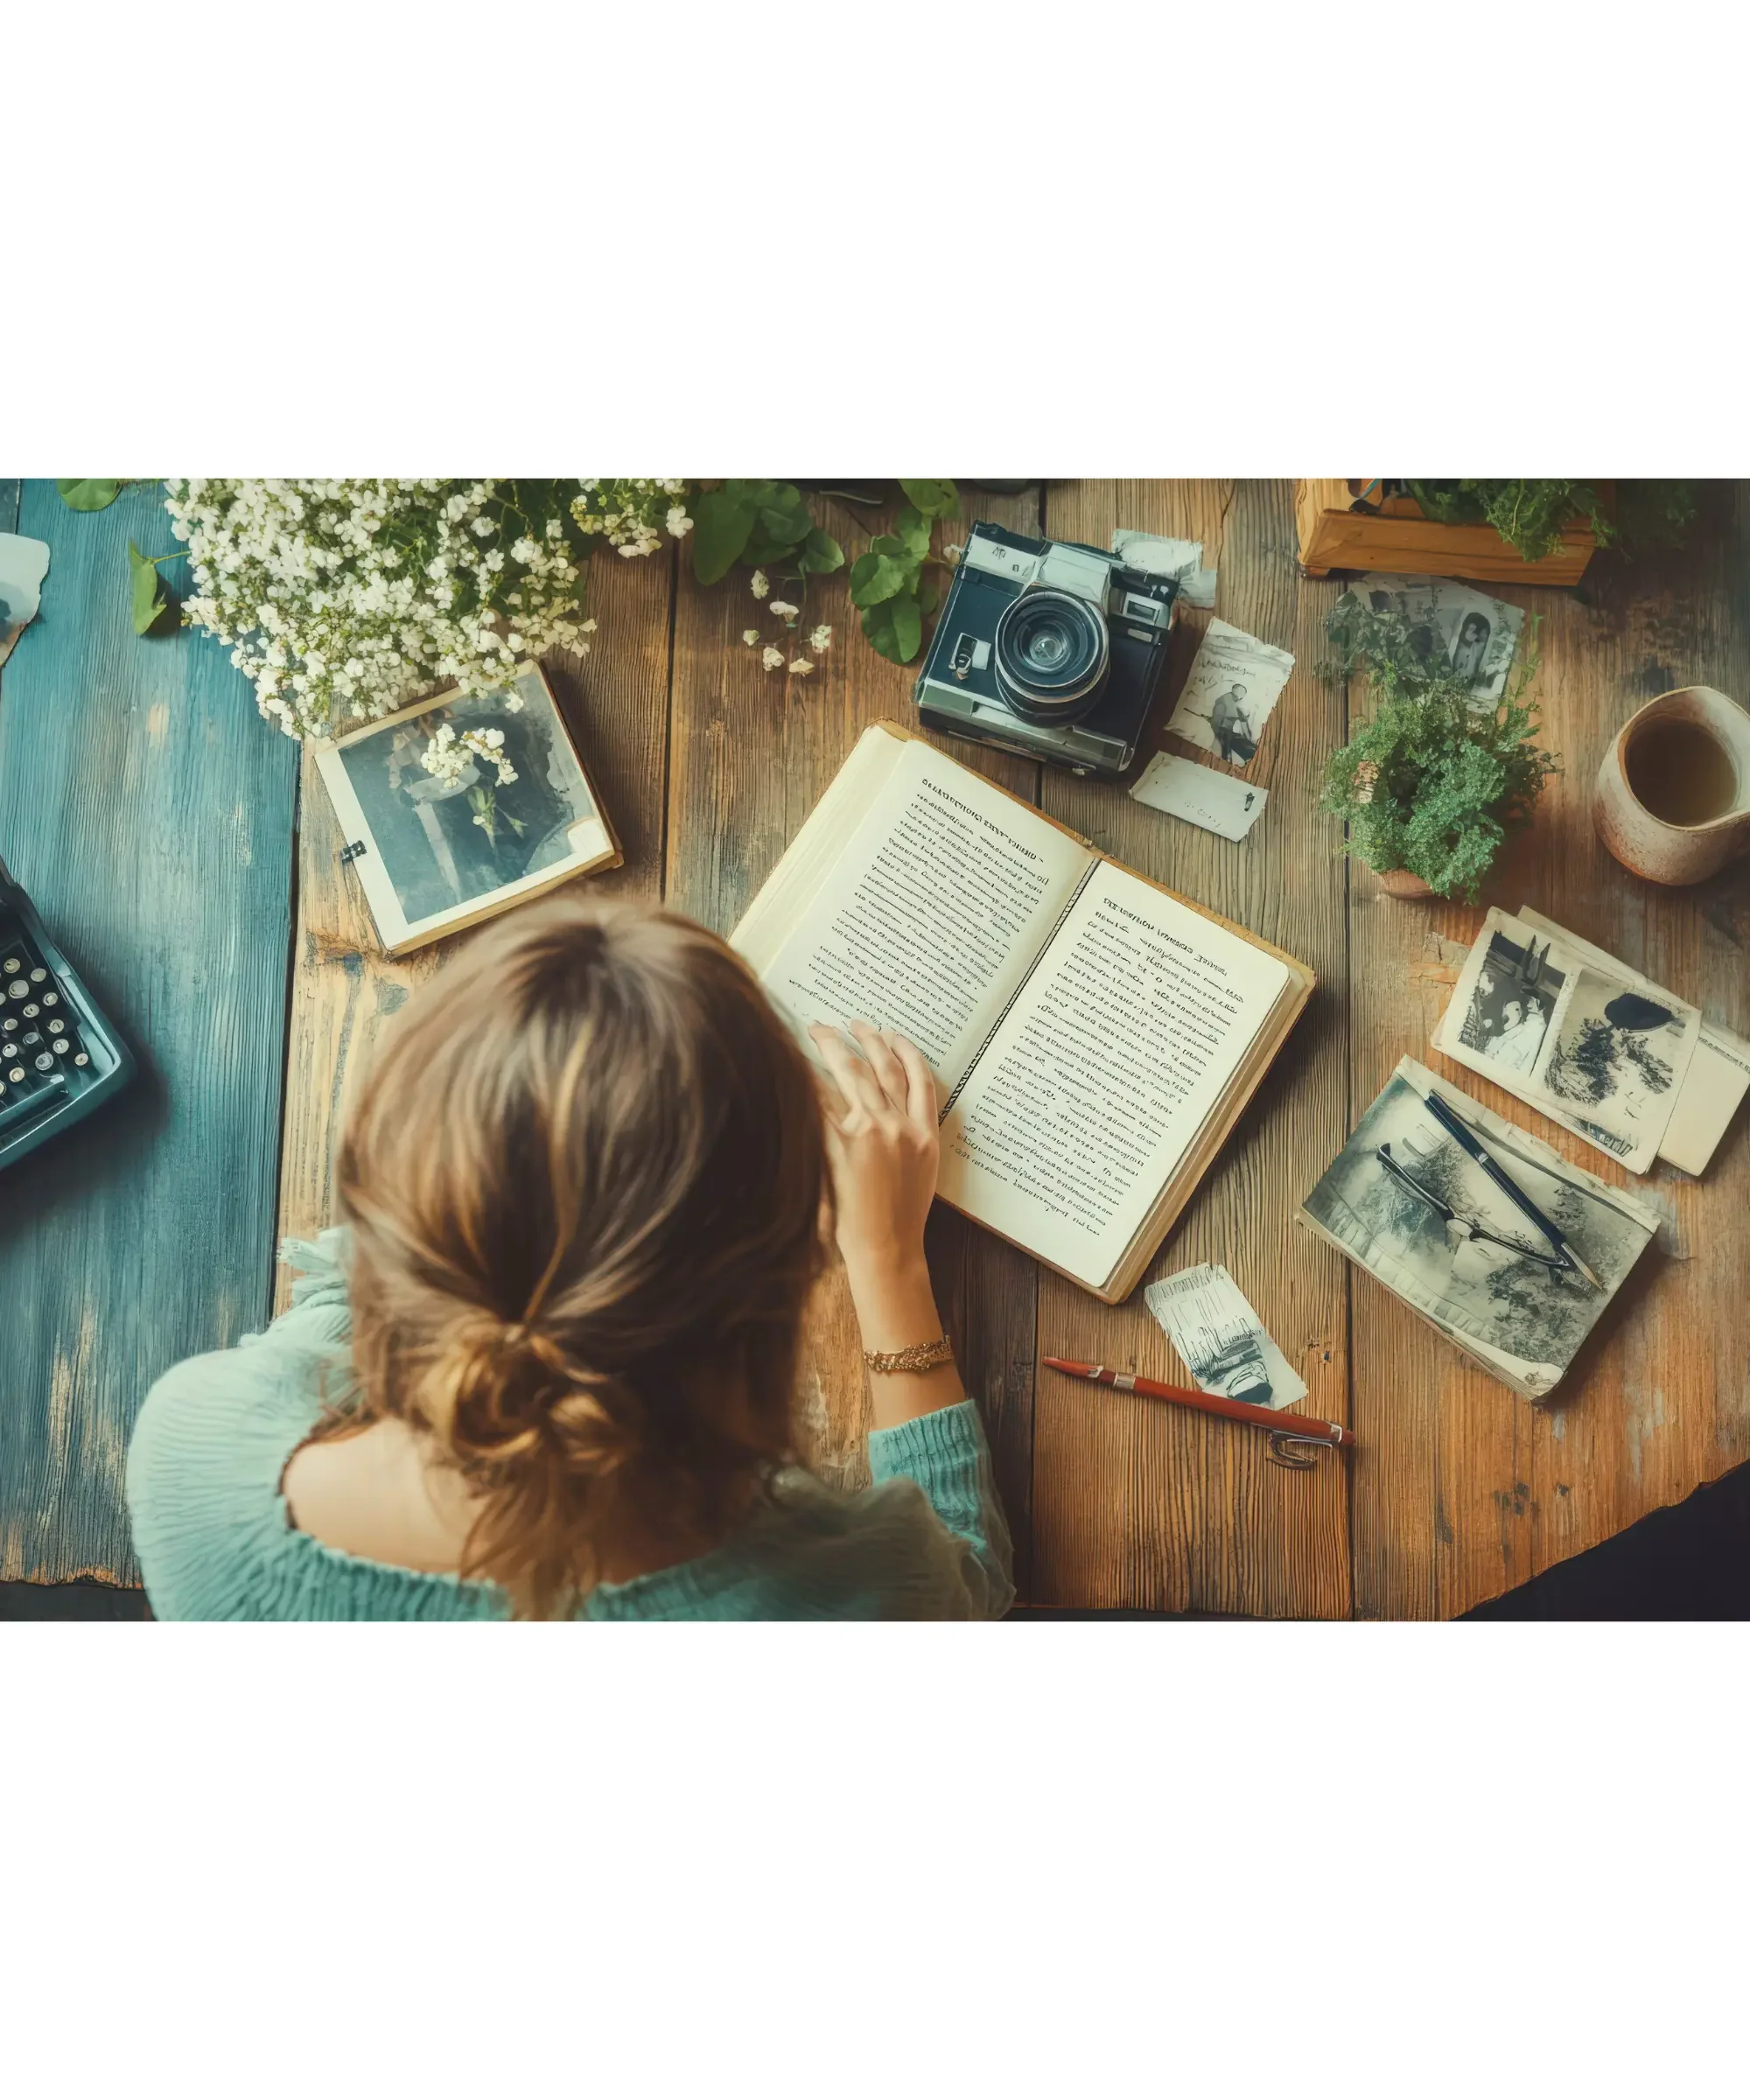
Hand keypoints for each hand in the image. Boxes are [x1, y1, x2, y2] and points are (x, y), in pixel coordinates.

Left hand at [809, 1020, 960, 1428]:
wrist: (888, 1249)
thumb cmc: (901, 1220)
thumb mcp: (921, 1173)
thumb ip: (910, 1139)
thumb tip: (892, 1118)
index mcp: (925, 1134)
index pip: (921, 1079)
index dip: (907, 1050)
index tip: (893, 1034)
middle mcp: (900, 1125)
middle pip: (883, 1066)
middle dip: (867, 1037)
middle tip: (853, 1023)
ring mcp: (870, 1131)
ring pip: (852, 1072)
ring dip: (836, 1045)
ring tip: (821, 1030)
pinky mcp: (841, 1143)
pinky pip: (820, 1100)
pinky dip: (808, 1079)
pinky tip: (795, 1065)